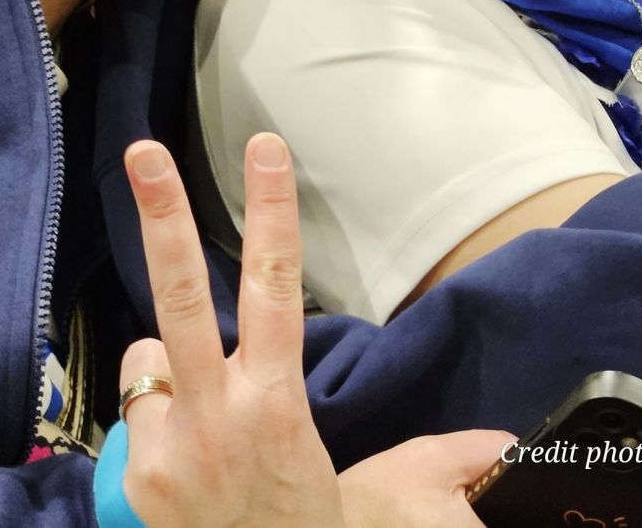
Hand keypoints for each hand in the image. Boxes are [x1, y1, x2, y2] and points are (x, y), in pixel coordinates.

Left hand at [120, 137, 512, 526]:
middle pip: (186, 295)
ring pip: (153, 350)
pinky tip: (185, 458)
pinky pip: (144, 406)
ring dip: (171, 363)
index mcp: (280, 406)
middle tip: (144, 153)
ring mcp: (170, 444)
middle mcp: (220, 415)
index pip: (278, 287)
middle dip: (163, 216)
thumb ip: (434, 459)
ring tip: (205, 413)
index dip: (273, 211)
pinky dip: (162, 416)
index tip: (265, 148)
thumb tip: (505, 446)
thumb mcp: (373, 495)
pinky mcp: (136, 473)